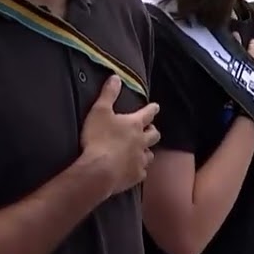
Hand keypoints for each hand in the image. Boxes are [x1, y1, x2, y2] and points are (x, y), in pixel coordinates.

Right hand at [79, 76, 160, 195]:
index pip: (148, 113)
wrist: (99, 170)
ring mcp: (140, 159)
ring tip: (142, 151)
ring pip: (150, 154)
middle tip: (150, 131)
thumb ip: (108, 94)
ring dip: (147, 151)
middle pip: (154, 135)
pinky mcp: (136, 176)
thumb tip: (116, 77)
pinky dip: (139, 170)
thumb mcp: (99, 111)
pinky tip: (134, 170)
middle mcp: (142, 141)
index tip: (155, 107)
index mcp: (134, 124)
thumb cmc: (98, 138)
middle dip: (153, 132)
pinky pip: (142, 172)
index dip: (152, 109)